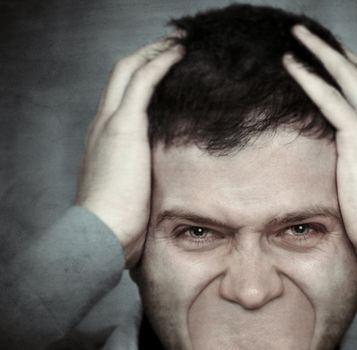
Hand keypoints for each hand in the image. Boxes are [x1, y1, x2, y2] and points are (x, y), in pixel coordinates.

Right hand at [76, 36, 183, 266]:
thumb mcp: (132, 192)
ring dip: (155, 52)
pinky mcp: (124, 126)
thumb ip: (143, 177)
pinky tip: (178, 52)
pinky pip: (143, 81)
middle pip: (122, 74)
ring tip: (179, 42)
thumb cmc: (119, 223)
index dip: (140, 77)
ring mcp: (111, 122)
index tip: (162, 69)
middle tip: (172, 46)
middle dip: (147, 55)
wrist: (101, 233)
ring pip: (130, 70)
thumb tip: (165, 183)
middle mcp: (103, 124)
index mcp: (105, 139)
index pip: (120, 96)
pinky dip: (160, 62)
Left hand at [284, 25, 356, 271]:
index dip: (355, 74)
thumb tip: (350, 178)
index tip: (338, 62)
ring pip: (348, 76)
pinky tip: (291, 64)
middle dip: (338, 52)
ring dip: (322, 51)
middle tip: (316, 37)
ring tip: (299, 36)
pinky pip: (331, 99)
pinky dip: (309, 78)